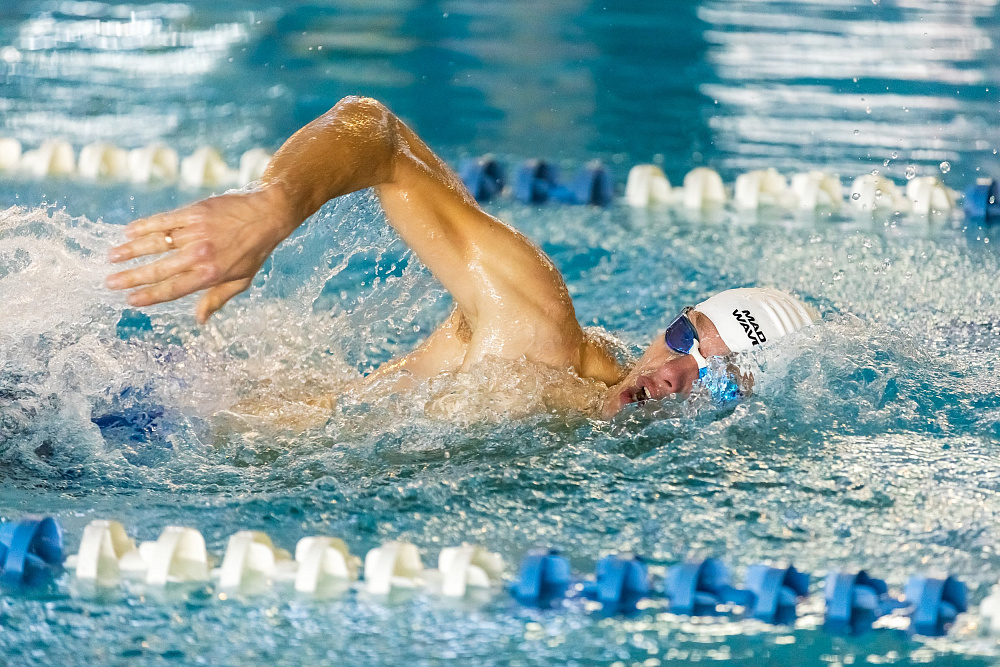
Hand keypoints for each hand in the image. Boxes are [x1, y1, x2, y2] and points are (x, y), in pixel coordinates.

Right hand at [106, 185, 295, 323]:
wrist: (268, 214)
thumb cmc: (254, 251)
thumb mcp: (241, 281)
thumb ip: (216, 299)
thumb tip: (199, 321)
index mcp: (210, 275)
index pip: (173, 289)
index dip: (149, 296)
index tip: (130, 300)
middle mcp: (200, 255)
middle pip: (158, 269)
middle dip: (131, 277)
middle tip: (110, 282)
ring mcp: (196, 232)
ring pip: (156, 243)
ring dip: (131, 251)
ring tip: (112, 257)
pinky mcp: (194, 212)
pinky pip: (163, 220)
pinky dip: (144, 226)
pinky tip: (128, 232)